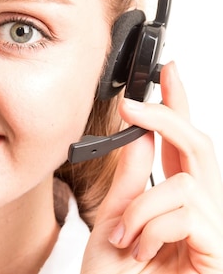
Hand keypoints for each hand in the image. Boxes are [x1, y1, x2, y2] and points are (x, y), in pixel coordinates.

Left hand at [82, 62, 222, 272]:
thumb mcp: (113, 220)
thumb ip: (130, 180)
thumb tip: (139, 134)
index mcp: (173, 203)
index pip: (182, 146)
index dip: (180, 106)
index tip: (168, 72)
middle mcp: (199, 213)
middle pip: (200, 147)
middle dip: (168, 117)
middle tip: (131, 104)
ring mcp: (212, 234)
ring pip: (186, 183)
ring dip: (142, 207)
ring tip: (126, 238)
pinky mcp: (218, 253)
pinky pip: (187, 214)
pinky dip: (152, 226)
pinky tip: (141, 250)